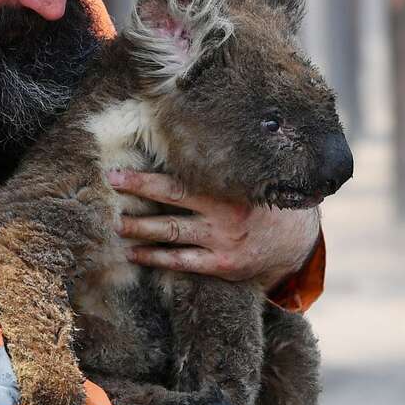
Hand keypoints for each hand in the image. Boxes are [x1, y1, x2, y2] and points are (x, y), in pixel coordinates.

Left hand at [105, 169, 319, 288]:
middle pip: (171, 201)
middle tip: (109, 187)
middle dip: (137, 194)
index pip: (180, 179)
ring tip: (116, 224)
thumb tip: (183, 139)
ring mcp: (222, 241)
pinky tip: (134, 253)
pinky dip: (156, 257)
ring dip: (140, 229)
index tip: (117, 172)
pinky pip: (182, 261)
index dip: (146, 177)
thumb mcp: (250, 179)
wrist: (295, 241)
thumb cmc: (263, 202)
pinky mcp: (221, 265)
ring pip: (172, 233)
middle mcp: (225, 213)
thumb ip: (222, 168)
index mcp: (230, 188)